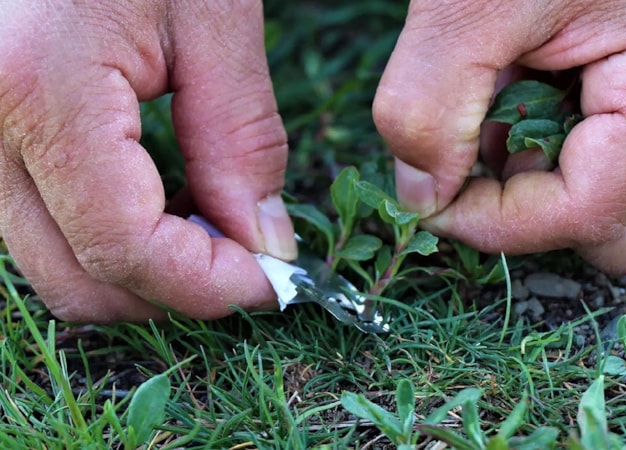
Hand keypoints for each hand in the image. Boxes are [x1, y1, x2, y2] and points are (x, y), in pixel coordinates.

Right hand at [0, 1, 295, 321]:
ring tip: (212, 224)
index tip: (272, 282)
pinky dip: (111, 237)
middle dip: (175, 289)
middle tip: (248, 261)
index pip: (123, 247)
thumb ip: (242, 144)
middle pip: (77, 277)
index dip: (206, 286)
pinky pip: (42, 225)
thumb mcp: (216, 21)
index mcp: (39, 88)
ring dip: (144, 268)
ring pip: (53, 262)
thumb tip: (264, 245)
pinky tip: (166, 199)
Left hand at [374, 0, 625, 273]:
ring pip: (609, 212)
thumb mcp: (460, 7)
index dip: (495, 224)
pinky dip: (545, 159)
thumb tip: (423, 199)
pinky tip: (519, 98)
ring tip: (499, 105)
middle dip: (528, 212)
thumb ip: (427, 112)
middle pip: (614, 234)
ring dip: (534, 185)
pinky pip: (601, 173)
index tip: (429, 198)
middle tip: (472, 152)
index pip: (587, 214)